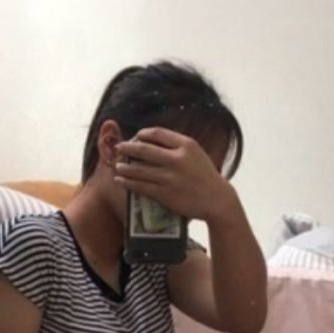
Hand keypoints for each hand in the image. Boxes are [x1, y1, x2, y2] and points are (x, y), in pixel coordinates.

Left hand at [114, 127, 235, 222]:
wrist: (216, 199)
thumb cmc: (204, 175)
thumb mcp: (195, 153)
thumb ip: (176, 145)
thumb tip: (149, 140)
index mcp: (186, 145)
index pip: (157, 133)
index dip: (142, 134)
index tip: (135, 137)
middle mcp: (177, 159)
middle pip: (144, 149)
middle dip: (127, 148)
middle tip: (118, 148)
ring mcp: (170, 178)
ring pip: (139, 169)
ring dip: (124, 167)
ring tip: (117, 166)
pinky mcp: (165, 194)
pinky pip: (141, 186)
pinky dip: (128, 182)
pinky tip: (121, 180)